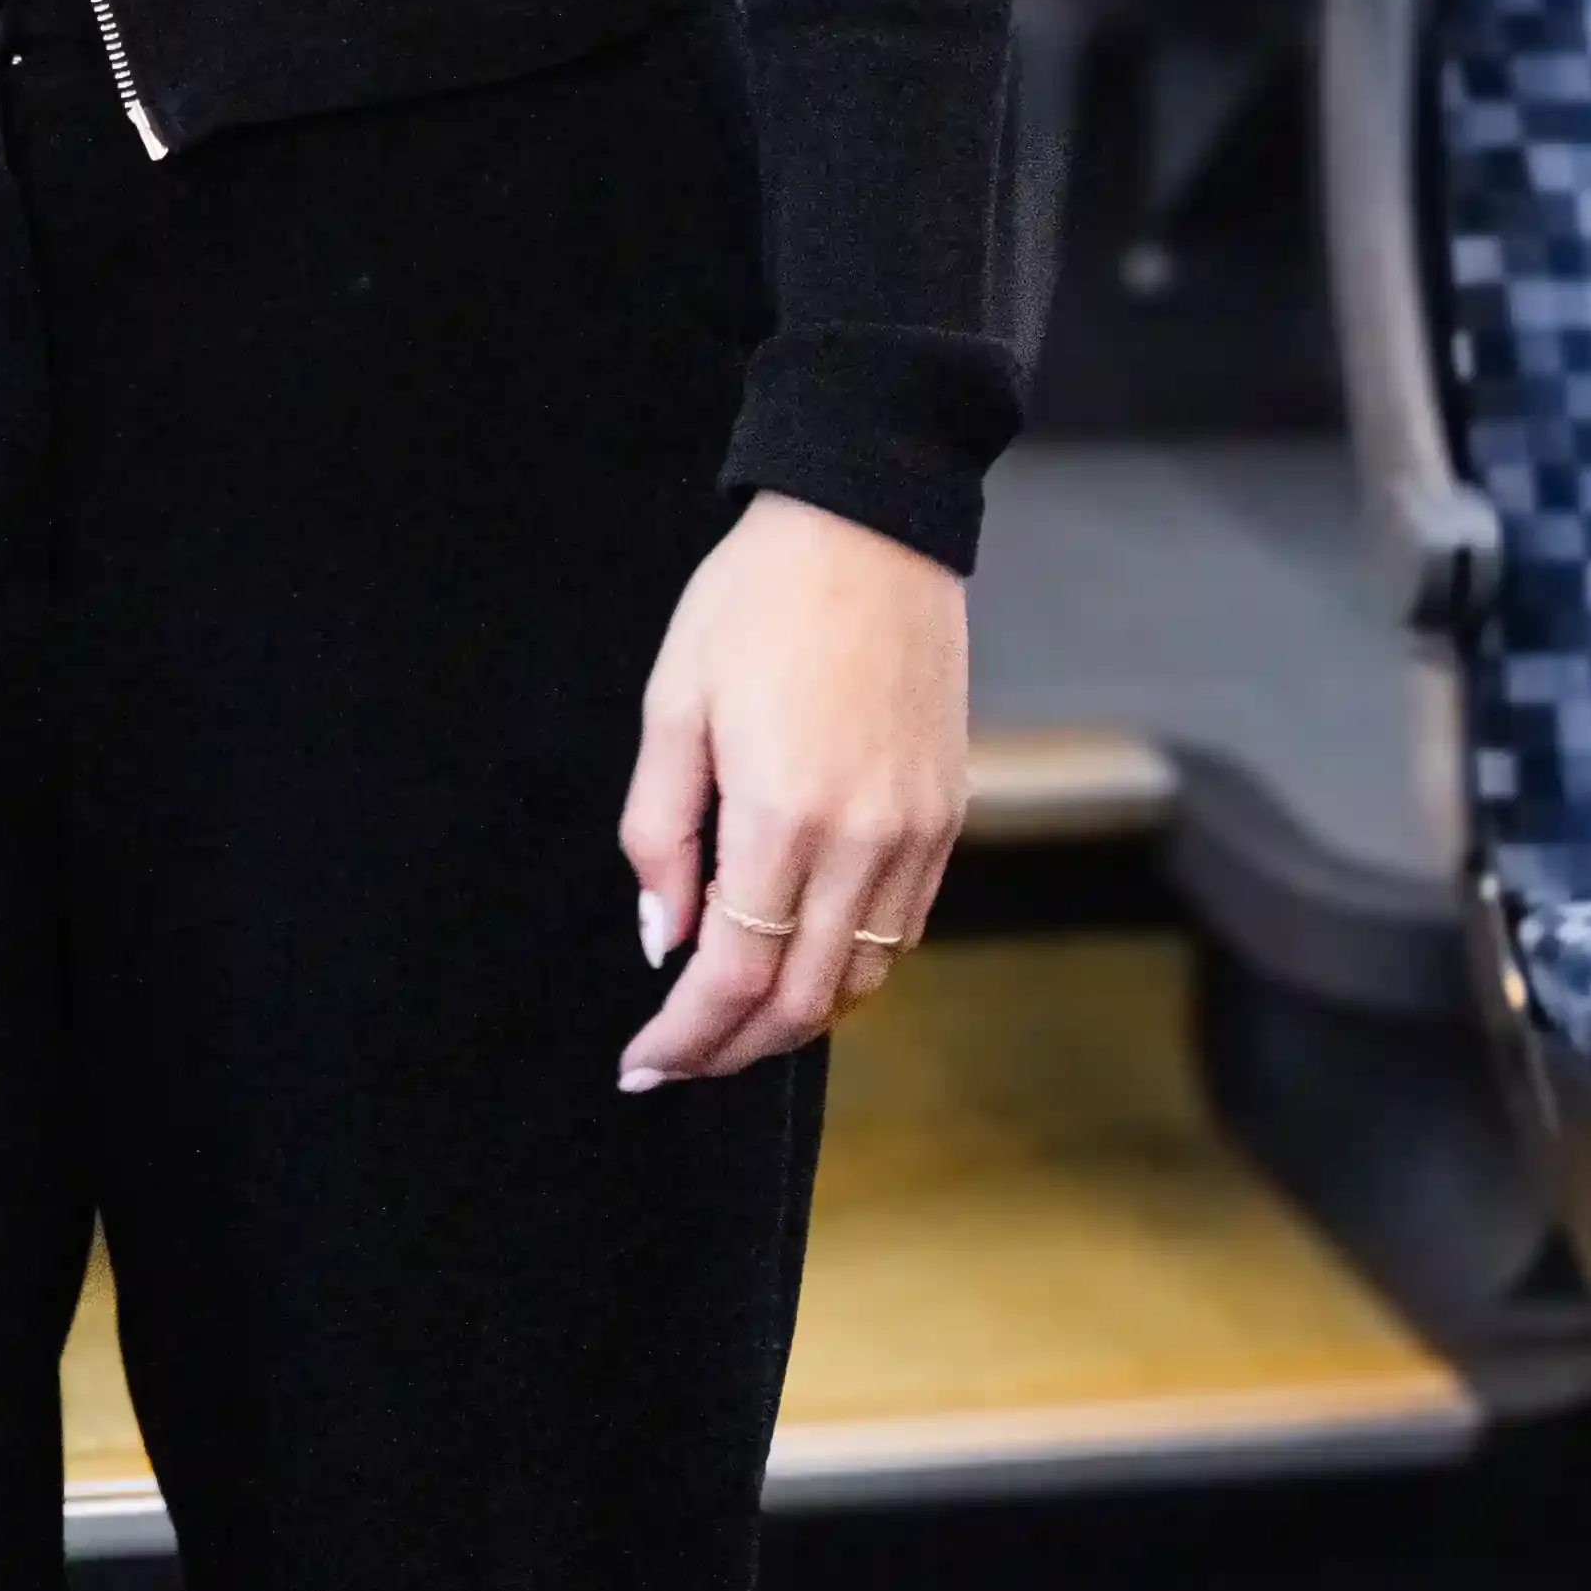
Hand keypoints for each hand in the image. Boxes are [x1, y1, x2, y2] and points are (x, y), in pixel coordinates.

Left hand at [617, 490, 966, 1087]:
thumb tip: (663, 940)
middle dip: (734, 1049)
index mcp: (785, 812)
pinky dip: (849, 970)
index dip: (687, 1036)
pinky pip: (901, 931)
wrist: (870, 524)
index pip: (735, 974)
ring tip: (732, 1024)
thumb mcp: (674, 701)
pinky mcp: (949, 815)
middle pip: (803, 1000)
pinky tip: (801, 963)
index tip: (641, 1065)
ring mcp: (918, 832)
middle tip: (678, 1063)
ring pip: (861, 979)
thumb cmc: (755, 601)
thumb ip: (659, 830)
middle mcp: (864, 840)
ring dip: (794, 1020)